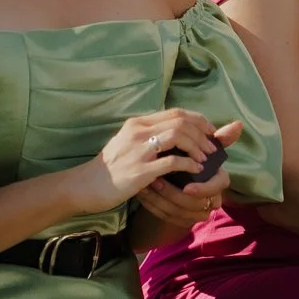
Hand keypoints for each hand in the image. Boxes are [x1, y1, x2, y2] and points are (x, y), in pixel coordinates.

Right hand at [72, 109, 225, 211]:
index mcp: (138, 123)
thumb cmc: (111, 167)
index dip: (198, 120)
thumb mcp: (129, 143)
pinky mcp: (140, 170)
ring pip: (179, 136)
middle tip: (213, 148)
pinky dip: (189, 164)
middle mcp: (139, 132)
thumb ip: (150, 135)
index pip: (176, 113)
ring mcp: (139, 150)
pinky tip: (196, 170)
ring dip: (198, 147)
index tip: (210, 131)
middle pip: (181, 122)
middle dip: (203, 134)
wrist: (85, 185)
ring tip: (206, 159)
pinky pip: (172, 162)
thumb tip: (177, 133)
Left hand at [132, 120, 245, 231]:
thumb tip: (238, 124)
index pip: (218, 188)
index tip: (187, 187)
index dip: (204, 189)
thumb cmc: (191, 161)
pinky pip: (164, 216)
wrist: (175, 185)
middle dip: (173, 193)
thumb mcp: (202, 149)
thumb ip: (220, 139)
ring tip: (146, 183)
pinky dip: (152, 204)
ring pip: (177, 211)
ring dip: (160, 198)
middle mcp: (210, 201)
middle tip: (156, 178)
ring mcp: (193, 213)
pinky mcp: (177, 219)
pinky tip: (141, 192)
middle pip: (195, 203)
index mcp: (218, 182)